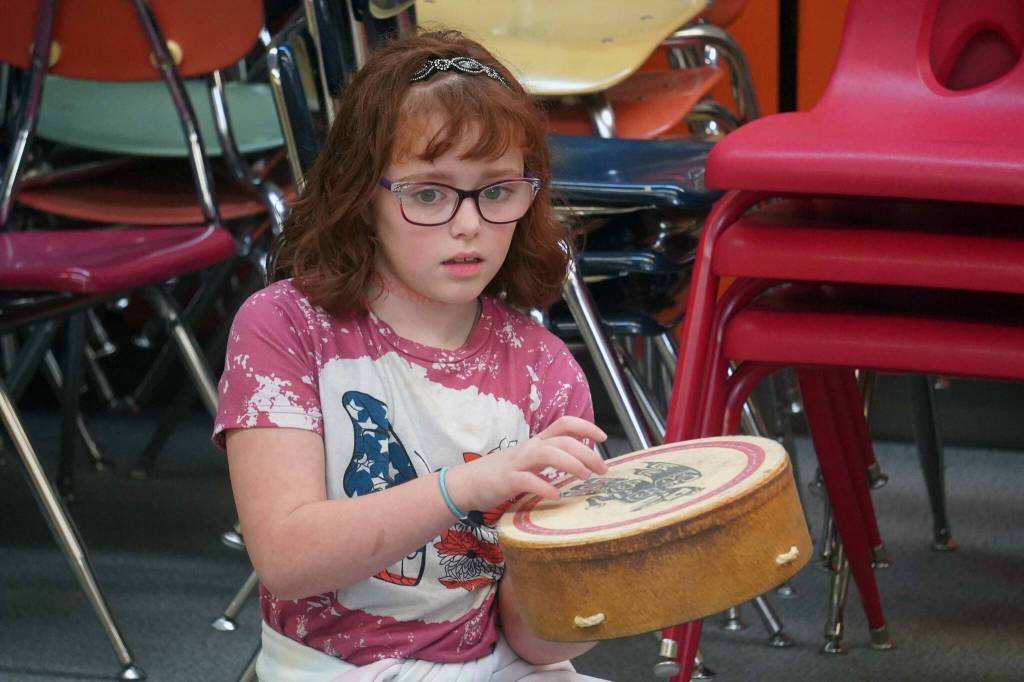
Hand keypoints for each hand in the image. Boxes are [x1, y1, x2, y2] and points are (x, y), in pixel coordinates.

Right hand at [444, 416, 607, 513]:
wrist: (466, 483)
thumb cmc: (501, 474)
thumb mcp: (529, 462)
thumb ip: (549, 461)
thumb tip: (579, 465)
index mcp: (536, 443)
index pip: (564, 424)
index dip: (585, 426)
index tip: (602, 437)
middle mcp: (529, 448)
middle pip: (562, 440)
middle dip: (587, 452)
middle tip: (602, 469)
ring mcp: (517, 463)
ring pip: (547, 453)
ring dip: (570, 463)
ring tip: (585, 476)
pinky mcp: (506, 480)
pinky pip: (527, 480)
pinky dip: (543, 487)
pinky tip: (555, 495)